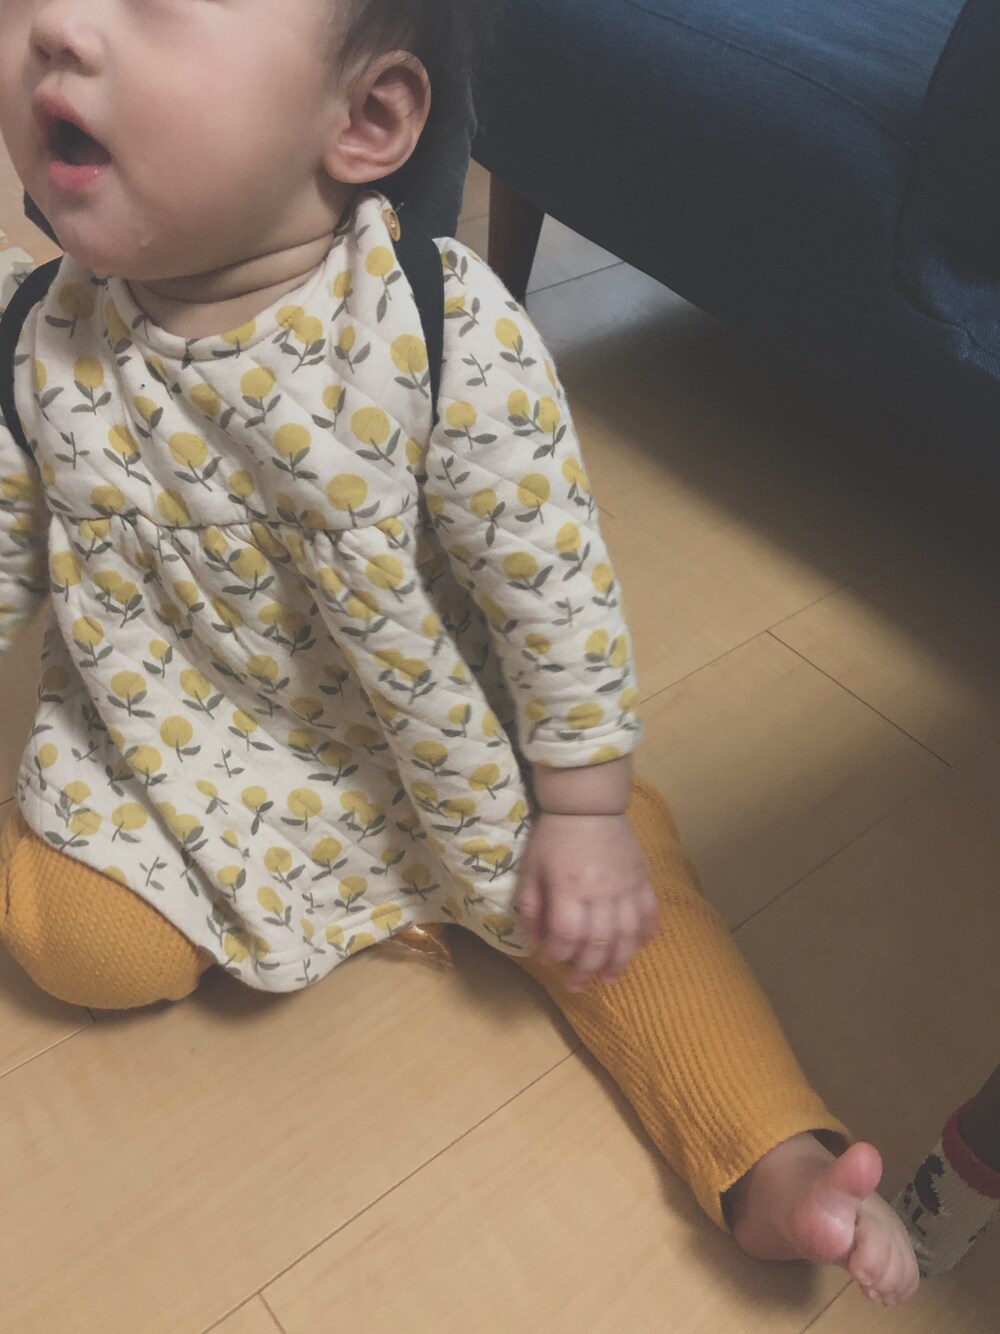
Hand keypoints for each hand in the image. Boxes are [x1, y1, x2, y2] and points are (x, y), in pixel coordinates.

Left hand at [516, 812, 658, 990]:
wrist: (589, 805)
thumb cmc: (554, 837)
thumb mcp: (531, 869)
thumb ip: (531, 907)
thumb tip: (535, 943)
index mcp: (569, 889)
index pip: (567, 935)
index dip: (557, 955)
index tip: (548, 960)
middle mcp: (601, 893)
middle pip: (599, 943)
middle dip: (586, 970)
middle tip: (576, 984)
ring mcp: (626, 888)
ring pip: (628, 936)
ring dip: (619, 962)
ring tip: (609, 979)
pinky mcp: (642, 880)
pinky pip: (650, 914)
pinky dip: (645, 935)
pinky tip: (637, 948)